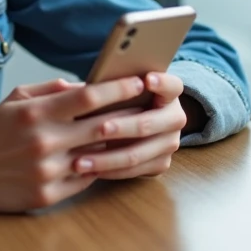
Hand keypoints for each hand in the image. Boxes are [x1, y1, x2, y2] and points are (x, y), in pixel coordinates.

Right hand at [0, 76, 150, 211]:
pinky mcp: (47, 195)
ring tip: (135, 134)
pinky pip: (86, 179)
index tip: (139, 81)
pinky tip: (105, 159)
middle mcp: (45, 141)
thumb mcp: (14, 99)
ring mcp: (48, 170)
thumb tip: (83, 85)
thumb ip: (50, 89)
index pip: (89, 96)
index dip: (119, 88)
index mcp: (37, 112)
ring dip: (118, 144)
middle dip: (130, 114)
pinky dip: (98, 168)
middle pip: (102, 125)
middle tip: (150, 106)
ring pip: (98, 155)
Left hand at [71, 72, 187, 180]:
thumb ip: (109, 84)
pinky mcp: (161, 163)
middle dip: (123, 126)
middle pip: (149, 123)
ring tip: (80, 160)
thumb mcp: (119, 87)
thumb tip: (74, 87)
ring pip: (139, 153)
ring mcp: (171, 142)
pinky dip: (110, 171)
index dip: (161, 82)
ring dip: (108, 157)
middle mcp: (176, 117)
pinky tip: (89, 170)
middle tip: (100, 128)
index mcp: (170, 92)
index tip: (146, 80)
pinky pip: (135, 171)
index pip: (172, 85)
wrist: (138, 123)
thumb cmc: (120, 98)